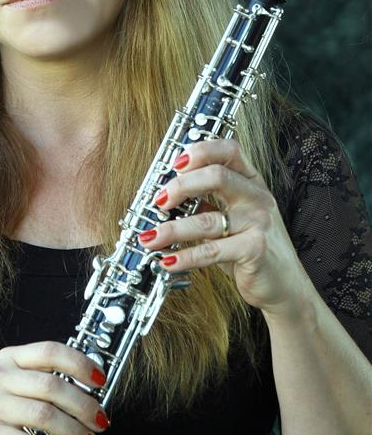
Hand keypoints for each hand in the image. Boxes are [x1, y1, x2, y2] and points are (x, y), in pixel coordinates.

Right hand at [0, 341, 109, 434]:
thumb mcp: (3, 379)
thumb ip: (34, 376)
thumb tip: (82, 386)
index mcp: (9, 358)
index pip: (51, 351)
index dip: (80, 363)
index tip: (100, 379)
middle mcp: (0, 375)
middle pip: (53, 385)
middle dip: (84, 404)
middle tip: (100, 420)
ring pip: (45, 415)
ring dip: (74, 431)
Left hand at [137, 138, 312, 316]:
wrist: (286, 284)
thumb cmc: (253, 247)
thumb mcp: (232, 217)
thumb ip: (207, 202)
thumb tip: (165, 195)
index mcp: (251, 182)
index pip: (229, 150)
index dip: (201, 150)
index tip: (175, 162)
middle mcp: (257, 197)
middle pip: (216, 176)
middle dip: (181, 186)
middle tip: (158, 201)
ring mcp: (259, 223)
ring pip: (207, 219)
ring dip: (172, 229)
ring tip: (149, 237)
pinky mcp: (255, 250)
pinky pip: (211, 251)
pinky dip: (185, 256)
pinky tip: (168, 260)